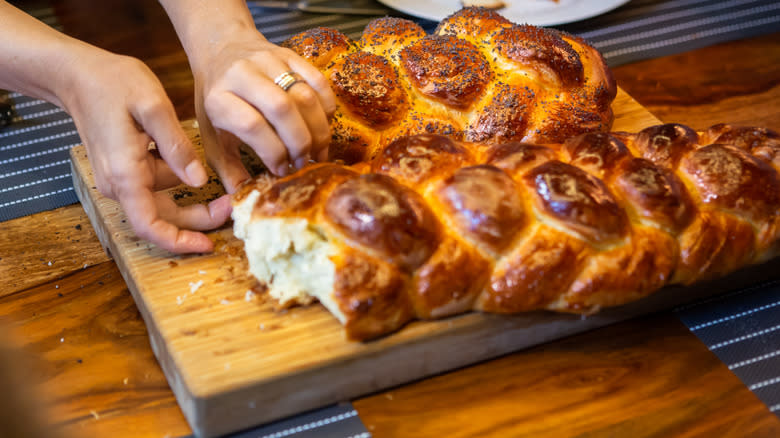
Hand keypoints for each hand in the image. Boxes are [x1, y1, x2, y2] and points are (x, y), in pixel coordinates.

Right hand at [61, 50, 231, 252]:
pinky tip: (190, 161)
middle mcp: (119, 184)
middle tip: (232, 204)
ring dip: (191, 196)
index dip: (179, 241)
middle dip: (199, 218)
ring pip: (162, 201)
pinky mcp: (125, 170)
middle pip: (163, 218)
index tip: (208, 245)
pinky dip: (177, 179)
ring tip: (219, 178)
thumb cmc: (113, 83)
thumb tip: (200, 181)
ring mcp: (120, 178)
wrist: (78, 74)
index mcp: (125, 175)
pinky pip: (155, 185)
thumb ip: (177, 147)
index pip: (150, 226)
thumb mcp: (154, 107)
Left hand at [192, 30, 336, 192]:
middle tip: (305, 162)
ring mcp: (268, 60)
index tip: (281, 170)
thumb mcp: (212, 135)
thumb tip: (244, 200)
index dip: (272, 151)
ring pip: (303, 94)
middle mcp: (242, 74)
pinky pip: (318, 80)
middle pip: (282, 109)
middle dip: (300, 142)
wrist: (221, 50)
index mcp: (218, 98)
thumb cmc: (217, 100)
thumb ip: (228, 169)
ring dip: (317, 128)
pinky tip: (323, 125)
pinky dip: (327, 106)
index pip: (251, 125)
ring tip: (319, 149)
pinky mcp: (290, 54)